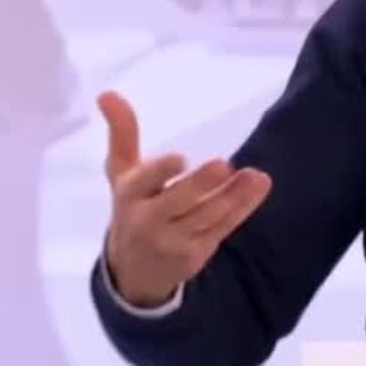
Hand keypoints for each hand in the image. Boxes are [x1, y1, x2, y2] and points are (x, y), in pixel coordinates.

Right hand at [99, 90, 272, 306]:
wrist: (133, 271)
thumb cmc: (132, 207)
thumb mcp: (121, 173)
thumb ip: (122, 133)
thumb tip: (107, 93)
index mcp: (129, 195)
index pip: (143, 182)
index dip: (160, 172)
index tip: (179, 158)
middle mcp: (148, 220)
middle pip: (178, 201)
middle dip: (200, 185)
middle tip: (222, 164)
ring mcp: (174, 240)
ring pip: (206, 215)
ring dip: (232, 195)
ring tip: (253, 175)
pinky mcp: (196, 253)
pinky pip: (223, 227)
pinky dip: (243, 207)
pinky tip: (258, 185)